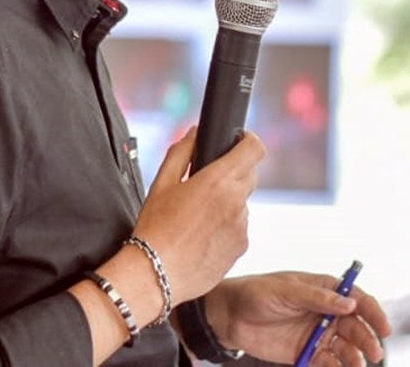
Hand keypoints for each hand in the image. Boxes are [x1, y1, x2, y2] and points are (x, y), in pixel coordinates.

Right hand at [129, 128, 263, 303]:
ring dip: (229, 202)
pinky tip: (202, 236)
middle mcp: (236, 202)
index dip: (248, 140)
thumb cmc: (155, 228)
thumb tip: (194, 133)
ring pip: (243, 202)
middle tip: (207, 183)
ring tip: (199, 217)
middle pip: (250, 174)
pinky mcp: (242, 247)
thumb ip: (181, 152)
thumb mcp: (161, 183)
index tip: (238, 141)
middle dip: (234, 172)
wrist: (156, 275)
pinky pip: (239, 227)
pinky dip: (227, 226)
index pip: (254, 149)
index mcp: (218, 181)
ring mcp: (242, 226)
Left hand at [205, 271, 390, 365]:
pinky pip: (328, 362)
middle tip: (374, 352)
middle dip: (367, 338)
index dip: (373, 312)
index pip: (357, 299)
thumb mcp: (286, 290)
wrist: (229, 316)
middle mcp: (326, 312)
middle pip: (356, 326)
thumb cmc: (256, 293)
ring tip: (356, 364)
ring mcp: (318, 334)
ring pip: (346, 347)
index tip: (383, 327)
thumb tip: (349, 303)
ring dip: (355, 356)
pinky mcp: (307, 353)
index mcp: (324, 290)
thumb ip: (316, 298)